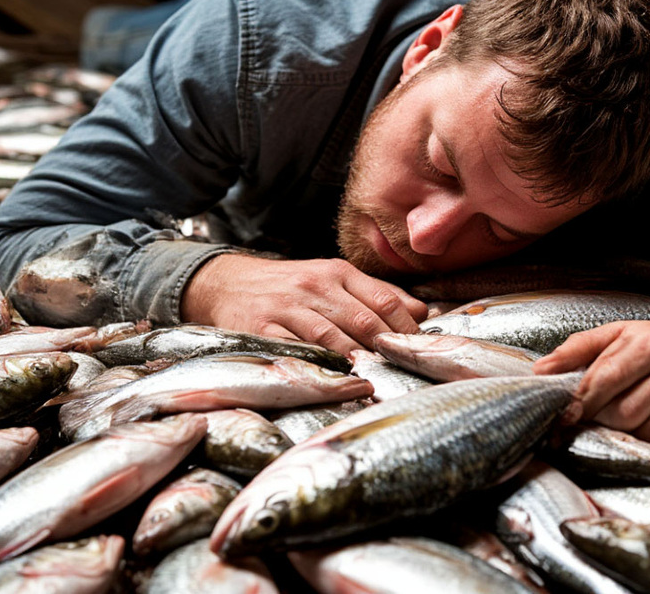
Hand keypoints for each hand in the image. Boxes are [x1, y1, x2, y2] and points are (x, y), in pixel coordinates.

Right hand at [180, 254, 427, 354]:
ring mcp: (287, 308)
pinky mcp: (262, 329)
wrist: (228, 283)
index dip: (406, 327)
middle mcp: (314, 287)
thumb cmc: (290, 287)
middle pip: (362, 320)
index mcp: (337, 272)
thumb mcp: (333, 279)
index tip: (418, 349)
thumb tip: (422, 313)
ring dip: (356, 359)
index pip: (384, 299)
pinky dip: (317, 365)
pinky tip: (334, 377)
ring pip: (331, 336)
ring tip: (375, 377)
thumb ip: (377, 294)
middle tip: (402, 368)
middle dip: (386, 347)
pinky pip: (295, 350)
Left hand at [532, 317, 649, 453]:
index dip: (579, 404)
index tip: (563, 420)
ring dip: (632, 435)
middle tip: (598, 420)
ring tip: (630, 420)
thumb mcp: (620, 334)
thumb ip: (577, 349)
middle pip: (626, 414)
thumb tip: (541, 371)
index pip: (604, 380)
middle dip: (605, 422)